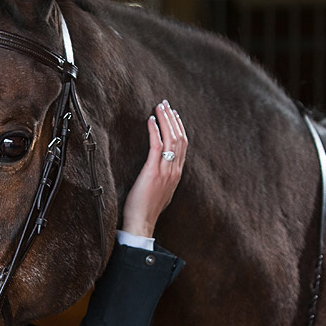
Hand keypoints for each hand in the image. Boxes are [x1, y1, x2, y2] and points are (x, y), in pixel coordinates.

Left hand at [122, 100, 187, 237]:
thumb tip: (162, 166)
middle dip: (172, 118)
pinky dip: (154, 131)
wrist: (142, 222)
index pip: (183, 144)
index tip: (173, 114)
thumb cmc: (146, 208)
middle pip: (179, 138)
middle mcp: (175, 170)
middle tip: (165, 103)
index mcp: (177, 173)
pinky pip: (156, 146)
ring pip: (171, 139)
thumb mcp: (161, 190)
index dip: (179, 127)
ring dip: (165, 120)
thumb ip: (165, 176)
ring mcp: (166, 171)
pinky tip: (150, 120)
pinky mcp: (153, 171)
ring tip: (159, 107)